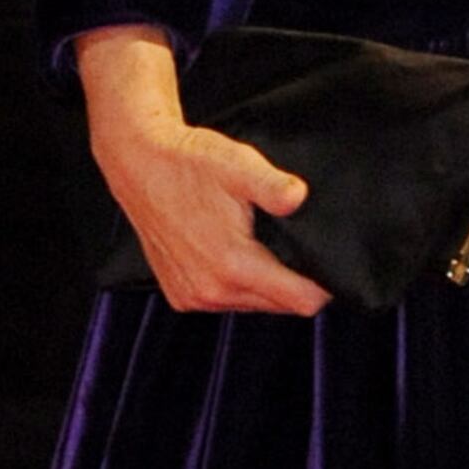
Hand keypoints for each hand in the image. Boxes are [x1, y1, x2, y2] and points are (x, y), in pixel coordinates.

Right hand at [73, 24, 327, 316]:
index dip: (324, 286)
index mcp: (233, 266)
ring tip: (265, 247)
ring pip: (254, 305)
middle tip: (298, 248)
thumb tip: (300, 198)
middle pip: (280, 305)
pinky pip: (225, 302)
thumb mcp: (239, 164)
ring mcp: (192, 296)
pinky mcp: (179, 295)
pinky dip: (239, 286)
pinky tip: (237, 255)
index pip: (302, 301)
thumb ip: (274, 187)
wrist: (137, 162)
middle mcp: (212, 291)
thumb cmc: (190, 162)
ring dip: (267, 285)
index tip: (331, 264)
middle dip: (296, 283)